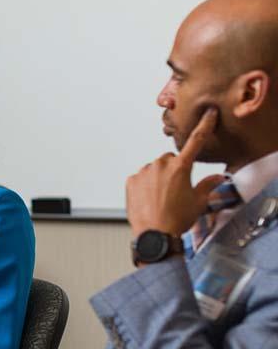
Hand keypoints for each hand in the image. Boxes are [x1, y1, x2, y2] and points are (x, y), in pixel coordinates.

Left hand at [126, 107, 225, 236]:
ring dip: (158, 177)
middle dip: (174, 169)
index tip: (208, 114)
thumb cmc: (176, 219)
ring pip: (154, 168)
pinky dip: (145, 185)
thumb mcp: (198, 202)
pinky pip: (141, 177)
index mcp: (181, 168)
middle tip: (177, 189)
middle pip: (170, 159)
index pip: (196, 142)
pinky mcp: (131, 180)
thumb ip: (208, 185)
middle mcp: (160, 165)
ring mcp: (143, 172)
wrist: (154, 235)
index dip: (204, 126)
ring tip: (161, 198)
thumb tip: (218, 178)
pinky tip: (149, 199)